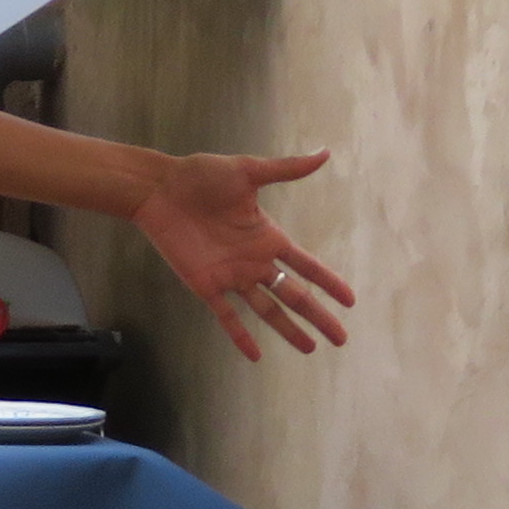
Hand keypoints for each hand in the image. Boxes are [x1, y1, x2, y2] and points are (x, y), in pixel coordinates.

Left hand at [134, 150, 354, 356]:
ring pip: (267, 310)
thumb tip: (325, 153)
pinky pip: (226, 316)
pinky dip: (240, 336)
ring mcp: (230, 276)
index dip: (328, 283)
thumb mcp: (248, 171)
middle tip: (341, 339)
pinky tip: (256, 356)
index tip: (349, 301)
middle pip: (294, 295)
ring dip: (288, 330)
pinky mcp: (205, 285)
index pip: (307, 266)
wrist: (159, 189)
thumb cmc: (201, 176)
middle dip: (317, 316)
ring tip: (310, 349)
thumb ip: (286, 169)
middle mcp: (254, 260)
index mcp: (268, 236)